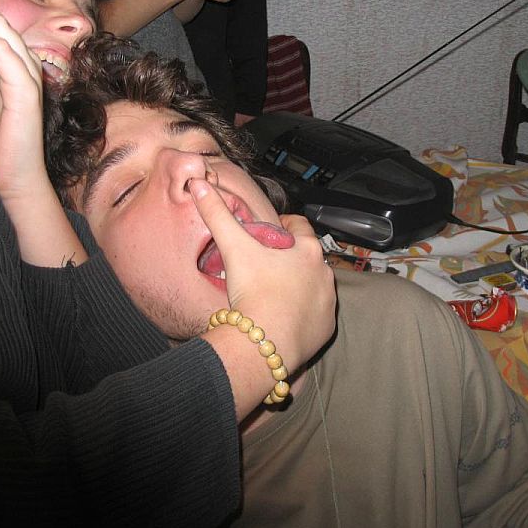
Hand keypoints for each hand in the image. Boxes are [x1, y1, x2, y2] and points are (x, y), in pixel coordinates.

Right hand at [188, 178, 335, 368]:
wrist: (265, 342)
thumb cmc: (254, 291)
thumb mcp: (233, 247)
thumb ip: (217, 214)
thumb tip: (199, 184)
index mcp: (308, 250)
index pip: (299, 226)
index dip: (283, 226)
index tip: (269, 232)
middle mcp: (325, 274)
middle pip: (308, 257)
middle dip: (290, 258)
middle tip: (264, 264)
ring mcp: (328, 302)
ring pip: (314, 285)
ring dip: (298, 285)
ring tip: (272, 292)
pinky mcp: (326, 328)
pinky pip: (316, 315)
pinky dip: (303, 313)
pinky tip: (283, 317)